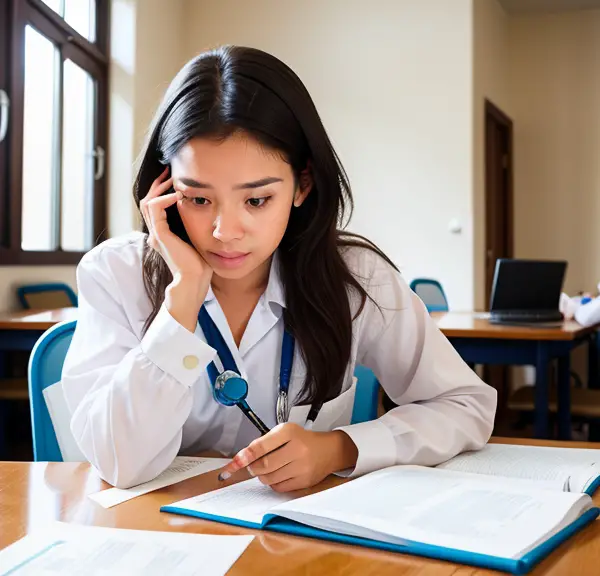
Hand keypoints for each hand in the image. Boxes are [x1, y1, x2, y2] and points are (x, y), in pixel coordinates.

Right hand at [140, 167, 211, 283]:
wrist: (194, 280)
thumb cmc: (200, 266)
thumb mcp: (198, 241)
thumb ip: (196, 229)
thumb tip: (207, 216)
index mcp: (162, 236)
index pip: (154, 208)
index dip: (161, 192)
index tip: (175, 181)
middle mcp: (155, 234)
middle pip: (147, 202)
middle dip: (158, 186)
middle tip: (170, 173)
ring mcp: (156, 235)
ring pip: (148, 202)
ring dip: (160, 189)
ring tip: (174, 180)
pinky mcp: (160, 235)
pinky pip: (155, 208)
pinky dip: (164, 198)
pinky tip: (178, 194)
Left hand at [218, 423, 358, 491]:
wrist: (328, 450)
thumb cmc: (302, 440)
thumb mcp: (284, 433)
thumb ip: (263, 443)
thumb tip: (243, 458)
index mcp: (289, 432)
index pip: (261, 446)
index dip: (245, 456)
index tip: (234, 463)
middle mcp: (297, 449)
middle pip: (263, 466)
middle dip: (252, 468)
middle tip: (252, 465)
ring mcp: (302, 467)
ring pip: (269, 478)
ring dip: (262, 476)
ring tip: (269, 468)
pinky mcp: (304, 481)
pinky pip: (279, 487)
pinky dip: (273, 483)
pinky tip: (279, 474)